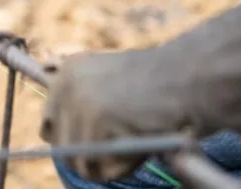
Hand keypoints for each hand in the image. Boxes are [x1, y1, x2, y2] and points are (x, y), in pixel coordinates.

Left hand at [40, 47, 193, 181]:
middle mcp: (66, 85)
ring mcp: (78, 103)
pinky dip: (123, 167)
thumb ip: (85, 102)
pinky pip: (100, 167)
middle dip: (89, 156)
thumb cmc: (162, 85)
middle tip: (120, 151)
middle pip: (60, 146)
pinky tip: (142, 145)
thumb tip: (53, 137)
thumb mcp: (113, 82)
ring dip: (109, 163)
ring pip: (79, 161)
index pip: (48, 125)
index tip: (96, 146)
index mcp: (68, 73)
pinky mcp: (96, 121)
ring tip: (136, 144)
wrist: (192, 75)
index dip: (72, 142)